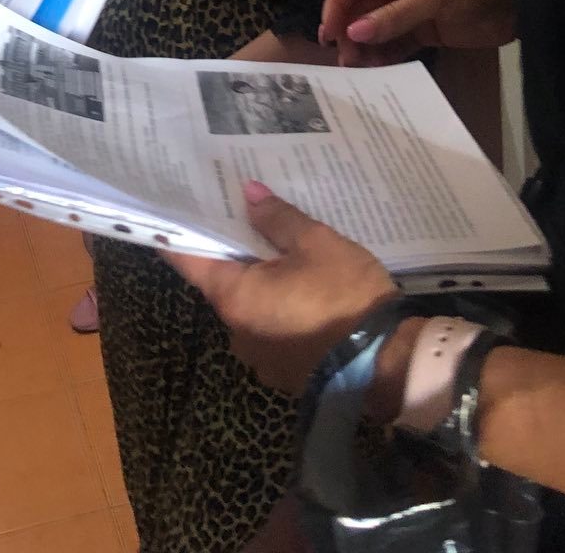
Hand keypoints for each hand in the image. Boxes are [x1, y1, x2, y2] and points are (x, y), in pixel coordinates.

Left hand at [169, 183, 395, 395]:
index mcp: (233, 296)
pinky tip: (303, 290)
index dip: (180, 231)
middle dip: (233, 250)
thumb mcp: (316, 244)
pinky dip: (279, 308)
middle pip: (221, 280)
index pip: (188, 259)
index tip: (177, 206)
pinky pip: (271, 328)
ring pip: (249, 306)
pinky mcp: (284, 371)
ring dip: (260, 282)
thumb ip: (278, 218)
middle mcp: (235, 329)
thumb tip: (248, 193)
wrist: (387, 366)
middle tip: (243, 214)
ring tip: (281, 250)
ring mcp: (259, 355)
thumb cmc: (344, 298)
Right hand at [318, 0, 516, 65]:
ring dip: (366, 48)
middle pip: (360, 7)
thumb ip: (395, 16)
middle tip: (346, 61)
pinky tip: (378, 71)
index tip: (329, 34)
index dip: (336, 5)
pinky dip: (386, 56)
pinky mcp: (427, 31)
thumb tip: (353, 33)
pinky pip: (397, 43)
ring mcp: (411, 9)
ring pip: (376, 28)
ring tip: (359, 71)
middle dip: (350, 32)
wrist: (526, 0)